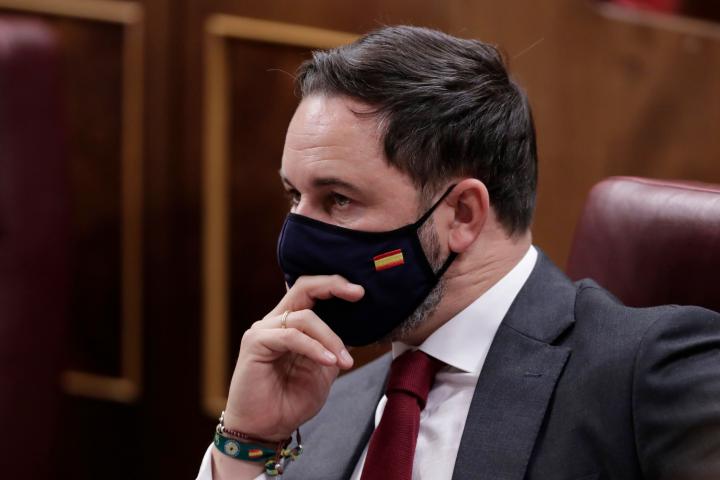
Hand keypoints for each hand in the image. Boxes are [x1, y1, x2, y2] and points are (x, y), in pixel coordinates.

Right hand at [222, 275, 363, 440]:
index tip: (360, 293)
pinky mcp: (255, 342)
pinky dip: (314, 347)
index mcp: (291, 325)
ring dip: (329, 338)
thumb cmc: (290, 401)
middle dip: (333, 286)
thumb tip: (358, 329)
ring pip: (304, 317)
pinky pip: (291, 336)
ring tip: (343, 361)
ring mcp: (263, 330)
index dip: (334, 285)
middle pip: (303, 287)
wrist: (266, 429)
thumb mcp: (324, 370)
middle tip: (357, 294)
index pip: (310, 292)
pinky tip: (329, 361)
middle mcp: (275, 321)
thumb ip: (334, 347)